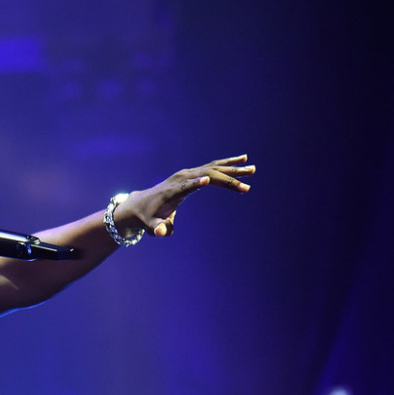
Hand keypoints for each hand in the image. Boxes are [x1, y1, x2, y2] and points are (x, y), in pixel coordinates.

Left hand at [115, 154, 254, 236]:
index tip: (208, 180)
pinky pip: (212, 167)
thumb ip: (157, 229)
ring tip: (252, 169)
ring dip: (233, 169)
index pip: (185, 186)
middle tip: (247, 186)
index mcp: (173, 192)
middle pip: (206, 175)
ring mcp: (187, 173)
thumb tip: (161, 233)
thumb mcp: (150, 226)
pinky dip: (227, 164)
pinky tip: (242, 161)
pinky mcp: (192, 173)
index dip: (195, 184)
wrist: (141, 203)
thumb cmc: (148, 217)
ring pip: (213, 168)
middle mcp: (181, 178)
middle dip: (226, 181)